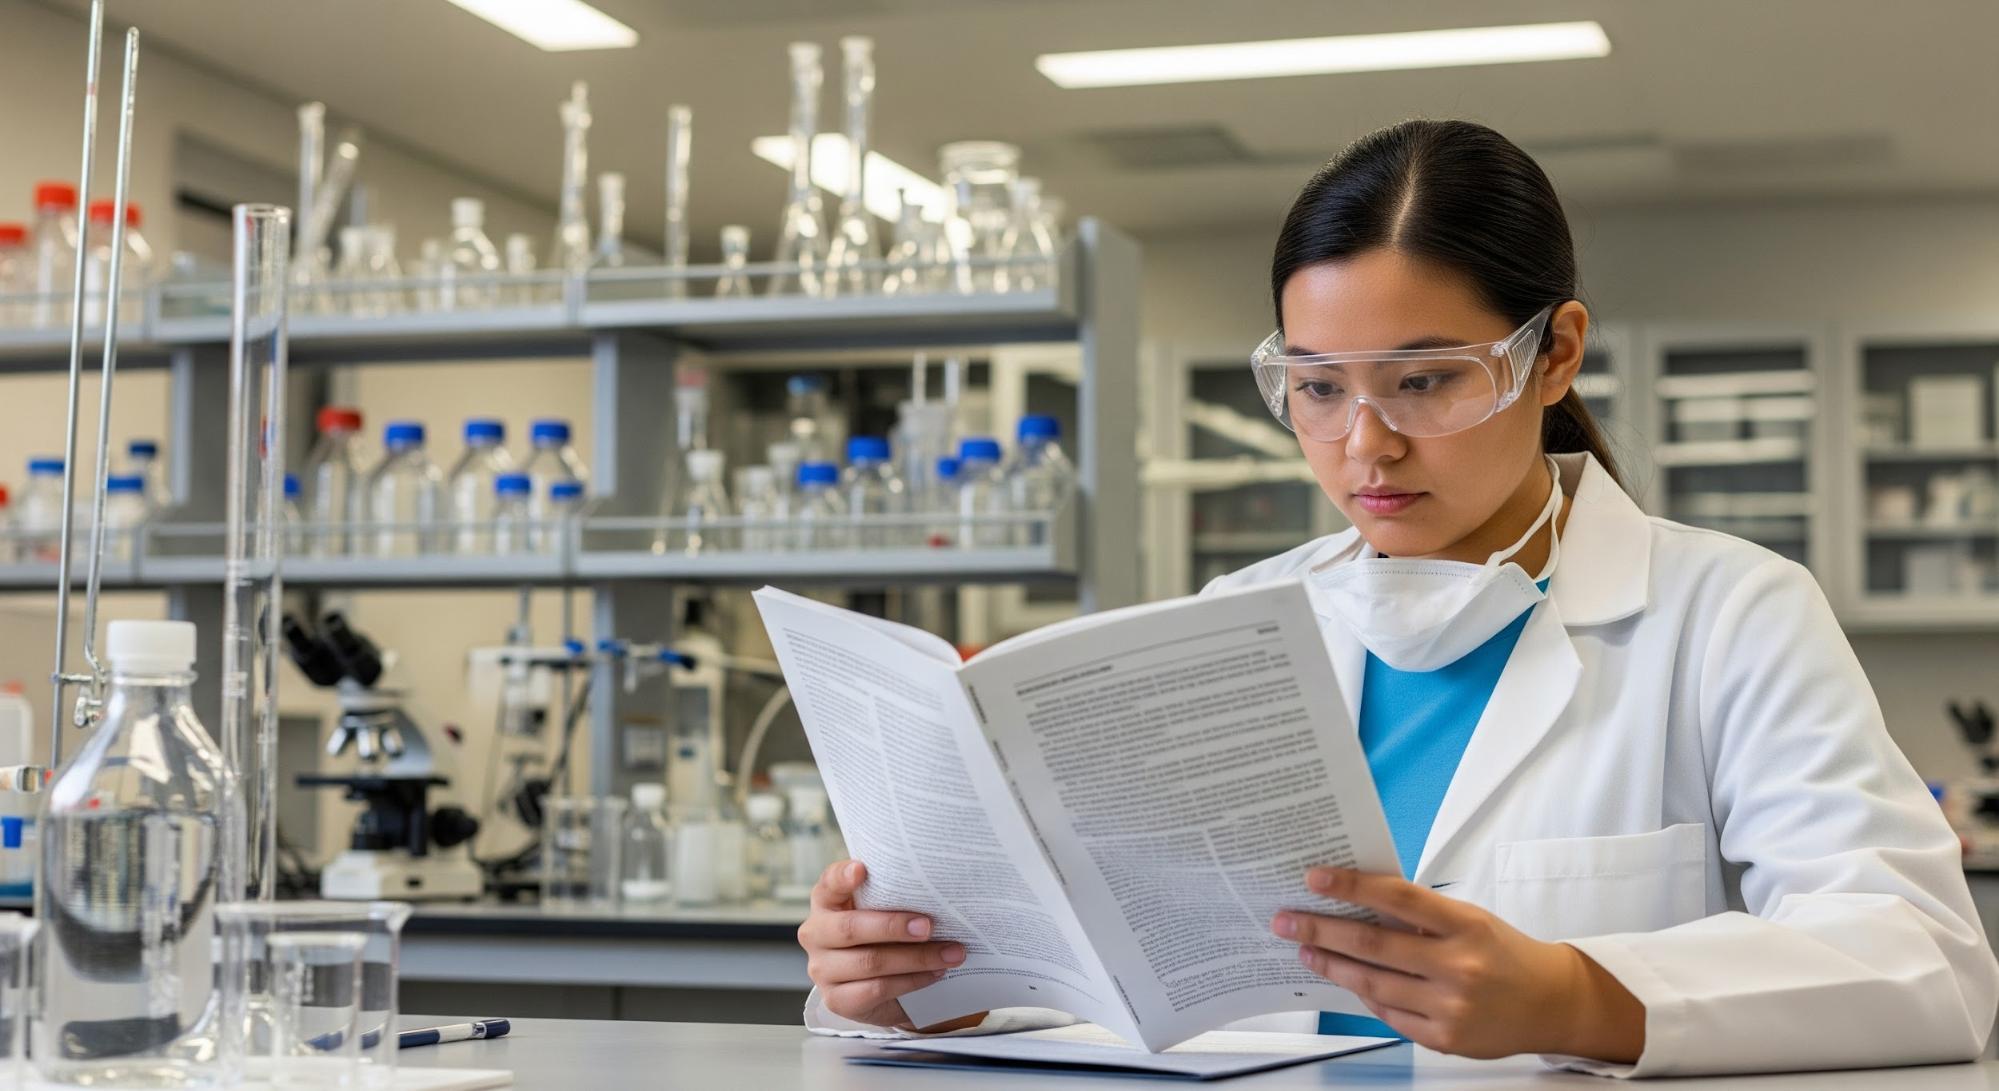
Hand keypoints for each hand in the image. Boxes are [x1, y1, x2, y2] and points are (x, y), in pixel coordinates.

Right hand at [797, 860, 977, 1029]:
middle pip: (850, 928)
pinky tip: (935, 973)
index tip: (862, 869)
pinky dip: (912, 981)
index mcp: (826, 902)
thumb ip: (893, 897)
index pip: (828, 883)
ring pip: (870, 962)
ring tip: (950, 953)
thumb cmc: (882, 936)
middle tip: (929, 926)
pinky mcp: (837, 1000)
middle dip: (893, 926)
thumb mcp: (882, 911)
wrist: (878, 985)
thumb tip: (935, 891)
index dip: (842, 876)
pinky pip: (877, 989)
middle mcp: (816, 934)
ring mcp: (822, 969)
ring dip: (917, 958)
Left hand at [1273, 867, 1644, 1062]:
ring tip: (1305, 950)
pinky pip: (1389, 1015)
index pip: (1398, 898)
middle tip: (1286, 920)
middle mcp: (1458, 966)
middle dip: (1321, 930)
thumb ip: (1420, 914)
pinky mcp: (1444, 1038)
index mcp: (1466, 926)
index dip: (1352, 886)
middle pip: (1373, 945)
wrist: (1553, 1003)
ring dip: (1332, 965)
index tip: (1314, 878)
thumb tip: (1358, 900)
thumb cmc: (1504, 953)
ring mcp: (1450, 1006)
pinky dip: (1364, 996)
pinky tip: (1345, 980)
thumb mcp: (1470, 920)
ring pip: (1373, 984)